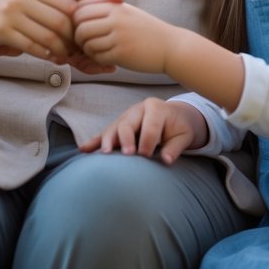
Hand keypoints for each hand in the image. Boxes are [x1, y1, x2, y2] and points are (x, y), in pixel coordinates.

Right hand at [0, 0, 119, 60]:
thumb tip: (76, 9)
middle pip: (69, 13)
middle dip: (84, 31)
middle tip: (95, 45)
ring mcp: (15, 9)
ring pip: (55, 32)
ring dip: (66, 48)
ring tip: (72, 57)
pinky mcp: (3, 28)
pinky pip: (35, 45)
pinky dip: (47, 54)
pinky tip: (52, 59)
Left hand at [72, 0, 179, 74]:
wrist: (171, 47)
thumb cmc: (146, 29)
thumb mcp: (127, 11)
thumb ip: (105, 8)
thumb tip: (76, 11)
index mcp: (114, 6)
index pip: (80, 9)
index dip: (75, 20)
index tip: (82, 28)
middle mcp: (115, 19)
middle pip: (80, 27)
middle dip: (78, 37)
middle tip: (86, 43)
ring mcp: (119, 36)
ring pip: (87, 43)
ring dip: (87, 50)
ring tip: (97, 51)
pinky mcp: (122, 54)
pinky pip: (98, 57)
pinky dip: (98, 59)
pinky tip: (107, 58)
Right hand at [78, 98, 205, 164]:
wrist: (175, 117)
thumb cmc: (179, 127)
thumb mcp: (184, 136)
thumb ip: (175, 148)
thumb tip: (167, 160)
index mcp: (156, 108)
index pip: (150, 125)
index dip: (148, 141)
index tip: (147, 156)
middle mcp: (138, 110)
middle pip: (128, 124)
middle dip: (126, 139)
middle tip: (128, 154)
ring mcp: (126, 117)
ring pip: (113, 128)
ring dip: (108, 141)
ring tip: (105, 154)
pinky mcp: (118, 125)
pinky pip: (105, 133)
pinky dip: (95, 142)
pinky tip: (84, 150)